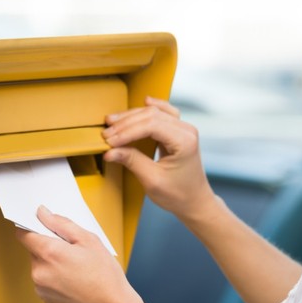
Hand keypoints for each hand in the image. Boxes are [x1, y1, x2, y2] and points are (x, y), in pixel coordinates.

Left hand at [16, 206, 142, 302]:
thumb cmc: (105, 276)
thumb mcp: (89, 240)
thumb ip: (63, 224)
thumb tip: (44, 214)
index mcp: (49, 253)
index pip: (24, 233)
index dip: (33, 226)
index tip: (44, 224)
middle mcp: (39, 271)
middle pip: (34, 249)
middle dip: (50, 245)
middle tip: (74, 247)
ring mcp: (41, 288)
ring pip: (41, 265)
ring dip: (53, 261)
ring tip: (78, 265)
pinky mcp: (46, 299)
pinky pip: (45, 280)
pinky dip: (56, 276)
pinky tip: (75, 278)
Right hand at [102, 97, 217, 221]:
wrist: (195, 201)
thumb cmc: (178, 194)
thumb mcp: (152, 180)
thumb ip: (132, 161)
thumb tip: (109, 151)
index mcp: (184, 141)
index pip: (151, 126)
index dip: (127, 131)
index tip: (109, 141)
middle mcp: (187, 131)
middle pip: (152, 116)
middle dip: (126, 124)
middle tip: (106, 134)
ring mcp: (184, 129)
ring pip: (155, 112)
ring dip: (133, 116)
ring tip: (112, 122)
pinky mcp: (179, 131)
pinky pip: (164, 113)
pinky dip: (150, 109)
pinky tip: (143, 101)